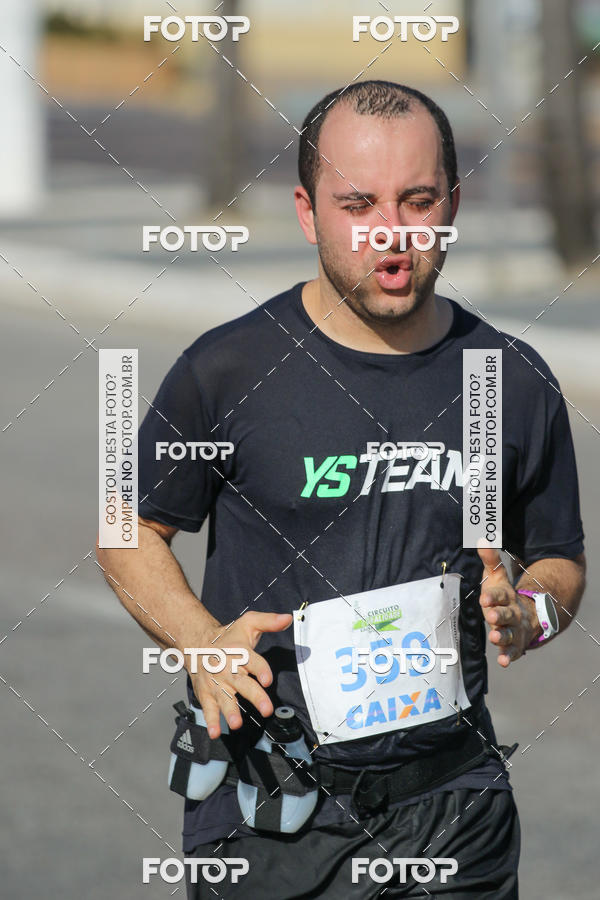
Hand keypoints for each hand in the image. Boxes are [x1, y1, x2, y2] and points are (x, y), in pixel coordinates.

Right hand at [190, 611, 292, 737]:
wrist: (197, 643)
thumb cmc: (229, 636)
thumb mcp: (248, 623)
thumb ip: (268, 621)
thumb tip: (288, 618)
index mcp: (238, 651)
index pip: (252, 660)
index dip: (261, 669)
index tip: (268, 679)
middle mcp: (227, 668)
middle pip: (242, 683)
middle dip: (254, 696)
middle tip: (266, 709)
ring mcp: (216, 683)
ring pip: (224, 698)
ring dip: (230, 711)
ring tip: (236, 724)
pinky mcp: (207, 693)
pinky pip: (208, 708)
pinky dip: (210, 721)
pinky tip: (214, 733)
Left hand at [478, 547, 540, 666]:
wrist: (528, 615)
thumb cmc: (503, 596)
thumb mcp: (497, 578)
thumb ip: (491, 560)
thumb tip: (481, 539)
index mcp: (506, 597)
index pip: (499, 595)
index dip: (492, 596)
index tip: (484, 597)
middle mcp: (512, 613)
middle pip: (506, 614)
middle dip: (499, 615)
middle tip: (491, 616)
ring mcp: (515, 630)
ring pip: (509, 633)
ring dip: (502, 636)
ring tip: (495, 638)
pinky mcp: (516, 645)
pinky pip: (513, 651)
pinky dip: (509, 656)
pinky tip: (503, 662)